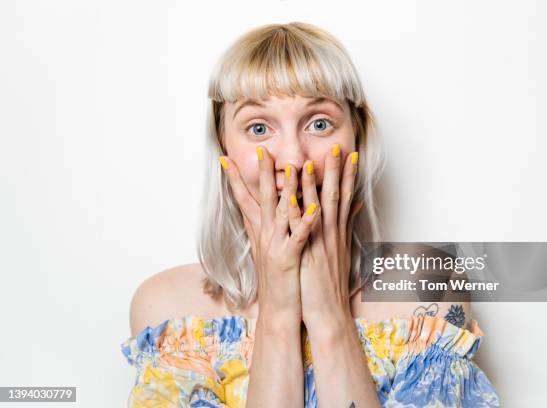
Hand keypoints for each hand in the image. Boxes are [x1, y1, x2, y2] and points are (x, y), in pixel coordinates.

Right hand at [219, 147, 318, 324]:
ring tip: (292, 167)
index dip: (235, 179)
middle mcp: (265, 237)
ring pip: (282, 212)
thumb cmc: (281, 282)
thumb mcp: (276, 251)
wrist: (278, 313)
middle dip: (261, 173)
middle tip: (260, 150)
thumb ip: (276, 229)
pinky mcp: (288, 260)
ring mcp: (276, 247)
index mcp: (262, 233)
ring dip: (287, 189)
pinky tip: (314, 208)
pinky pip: (299, 237)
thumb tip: (277, 214)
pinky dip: (306, 222)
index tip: (226, 158)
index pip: (245, 200)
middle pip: (262, 199)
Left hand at [286, 144, 362, 335]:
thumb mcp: (342, 251)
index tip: (350, 153)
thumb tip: (358, 205)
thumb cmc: (331, 283)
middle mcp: (331, 233)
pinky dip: (297, 213)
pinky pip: (301, 230)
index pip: (345, 197)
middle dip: (336, 171)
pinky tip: (291, 198)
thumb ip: (348, 225)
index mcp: (337, 232)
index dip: (348, 175)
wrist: (330, 312)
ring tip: (309, 162)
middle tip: (336, 147)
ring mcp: (320, 243)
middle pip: (336, 196)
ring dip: (314, 185)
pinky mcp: (308, 255)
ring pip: (318, 209)